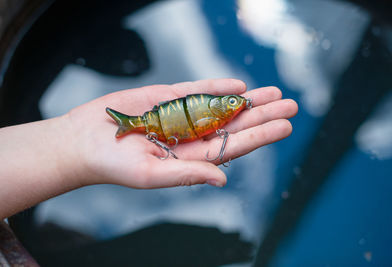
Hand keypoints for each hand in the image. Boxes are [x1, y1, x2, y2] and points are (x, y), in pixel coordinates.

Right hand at [66, 79, 297, 187]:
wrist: (84, 141)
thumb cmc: (113, 164)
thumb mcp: (150, 174)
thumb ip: (187, 174)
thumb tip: (222, 179)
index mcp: (190, 158)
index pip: (233, 146)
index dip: (260, 136)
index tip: (284, 126)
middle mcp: (191, 136)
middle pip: (234, 124)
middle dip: (262, 114)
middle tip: (291, 104)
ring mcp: (180, 115)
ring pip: (220, 106)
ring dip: (247, 100)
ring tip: (274, 91)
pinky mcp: (165, 98)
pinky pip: (196, 90)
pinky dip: (217, 87)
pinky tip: (239, 86)